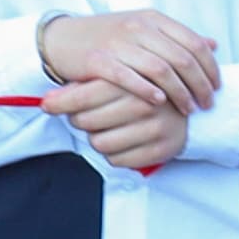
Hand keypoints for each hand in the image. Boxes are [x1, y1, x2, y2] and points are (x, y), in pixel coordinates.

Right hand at [35, 8, 219, 115]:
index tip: (216, 87)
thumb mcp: (145, 30)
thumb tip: (213, 44)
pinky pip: (129, 78)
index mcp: (153, 19)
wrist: (62, 39)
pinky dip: (148, 91)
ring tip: (187, 109)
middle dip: (199, 85)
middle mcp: (138, 28)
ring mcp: (118, 43)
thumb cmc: (107, 38)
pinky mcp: (98, 60)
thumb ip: (177, 38)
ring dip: (179, 93)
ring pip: (161, 70)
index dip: (210, 68)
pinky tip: (158, 103)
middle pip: (182, 58)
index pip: (194, 43)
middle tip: (206, 104)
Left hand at [53, 75, 190, 174]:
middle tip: (85, 115)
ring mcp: (156, 128)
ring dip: (96, 137)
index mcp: (133, 81)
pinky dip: (113, 153)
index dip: (60, 102)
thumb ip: (85, 85)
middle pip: (85, 121)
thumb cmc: (143, 89)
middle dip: (80, 119)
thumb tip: (47, 99)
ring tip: (105, 128)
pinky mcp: (162, 150)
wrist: (192, 103)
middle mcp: (146, 104)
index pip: (83, 96)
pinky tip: (120, 140)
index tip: (47, 104)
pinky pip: (117, 160)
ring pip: (99, 143)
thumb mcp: (117, 78)